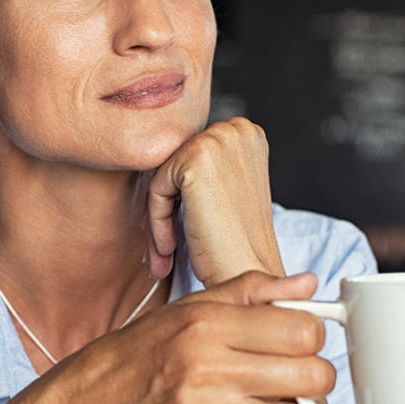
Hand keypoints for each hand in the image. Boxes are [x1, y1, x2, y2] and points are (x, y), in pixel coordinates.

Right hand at [46, 270, 334, 403]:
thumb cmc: (138, 351)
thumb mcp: (188, 308)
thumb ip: (251, 291)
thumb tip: (307, 284)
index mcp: (205, 324)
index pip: (302, 330)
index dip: (311, 333)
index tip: (297, 336)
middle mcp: (206, 369)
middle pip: (312, 376)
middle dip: (313, 372)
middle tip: (293, 369)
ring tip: (270, 399)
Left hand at [145, 117, 283, 287]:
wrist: (248, 274)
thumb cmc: (236, 243)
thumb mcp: (225, 190)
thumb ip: (203, 166)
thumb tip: (157, 155)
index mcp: (247, 133)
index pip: (189, 156)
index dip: (181, 198)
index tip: (181, 231)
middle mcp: (237, 129)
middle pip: (174, 164)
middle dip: (168, 207)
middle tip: (167, 249)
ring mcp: (218, 140)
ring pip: (162, 176)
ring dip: (159, 218)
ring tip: (166, 253)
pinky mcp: (197, 158)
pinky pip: (156, 188)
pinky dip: (157, 222)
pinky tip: (169, 249)